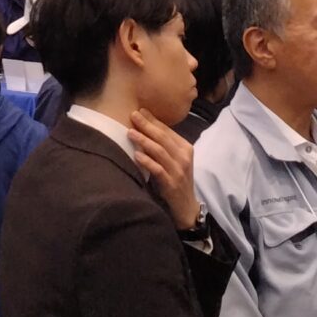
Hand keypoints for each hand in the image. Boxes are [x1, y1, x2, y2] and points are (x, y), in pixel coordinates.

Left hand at [130, 112, 200, 229]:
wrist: (186, 206)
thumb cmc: (177, 179)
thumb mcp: (176, 160)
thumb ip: (165, 146)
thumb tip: (146, 128)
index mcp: (185, 148)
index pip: (167, 131)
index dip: (153, 120)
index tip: (140, 110)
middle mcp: (184, 157)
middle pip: (163, 138)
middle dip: (147, 125)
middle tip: (133, 115)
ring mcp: (178, 170)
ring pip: (160, 151)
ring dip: (144, 141)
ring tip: (130, 132)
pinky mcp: (171, 183)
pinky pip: (158, 170)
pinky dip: (147, 161)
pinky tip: (136, 155)